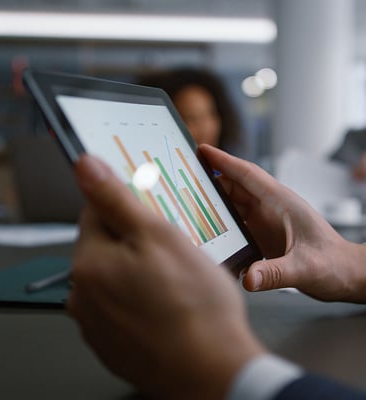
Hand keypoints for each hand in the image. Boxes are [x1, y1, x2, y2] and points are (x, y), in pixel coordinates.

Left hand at [67, 155, 264, 399]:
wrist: (212, 373)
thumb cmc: (194, 305)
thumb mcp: (157, 235)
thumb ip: (114, 198)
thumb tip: (84, 165)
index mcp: (89, 263)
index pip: (95, 212)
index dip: (126, 205)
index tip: (149, 210)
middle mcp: (83, 295)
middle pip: (105, 245)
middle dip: (134, 239)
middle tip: (170, 248)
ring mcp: (96, 322)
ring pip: (115, 274)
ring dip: (138, 268)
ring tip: (173, 280)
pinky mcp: (112, 341)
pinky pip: (121, 303)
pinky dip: (139, 296)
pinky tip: (166, 303)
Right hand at [200, 144, 365, 302]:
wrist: (344, 274)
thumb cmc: (333, 264)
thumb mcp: (306, 268)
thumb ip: (276, 273)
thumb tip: (247, 278)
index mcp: (281, 202)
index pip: (248, 175)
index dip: (224, 161)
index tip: (202, 150)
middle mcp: (270, 207)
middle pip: (234, 187)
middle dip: (210, 181)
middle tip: (185, 177)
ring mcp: (264, 221)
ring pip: (232, 204)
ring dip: (212, 203)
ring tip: (189, 202)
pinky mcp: (260, 235)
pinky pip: (234, 223)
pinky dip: (219, 223)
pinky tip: (206, 230)